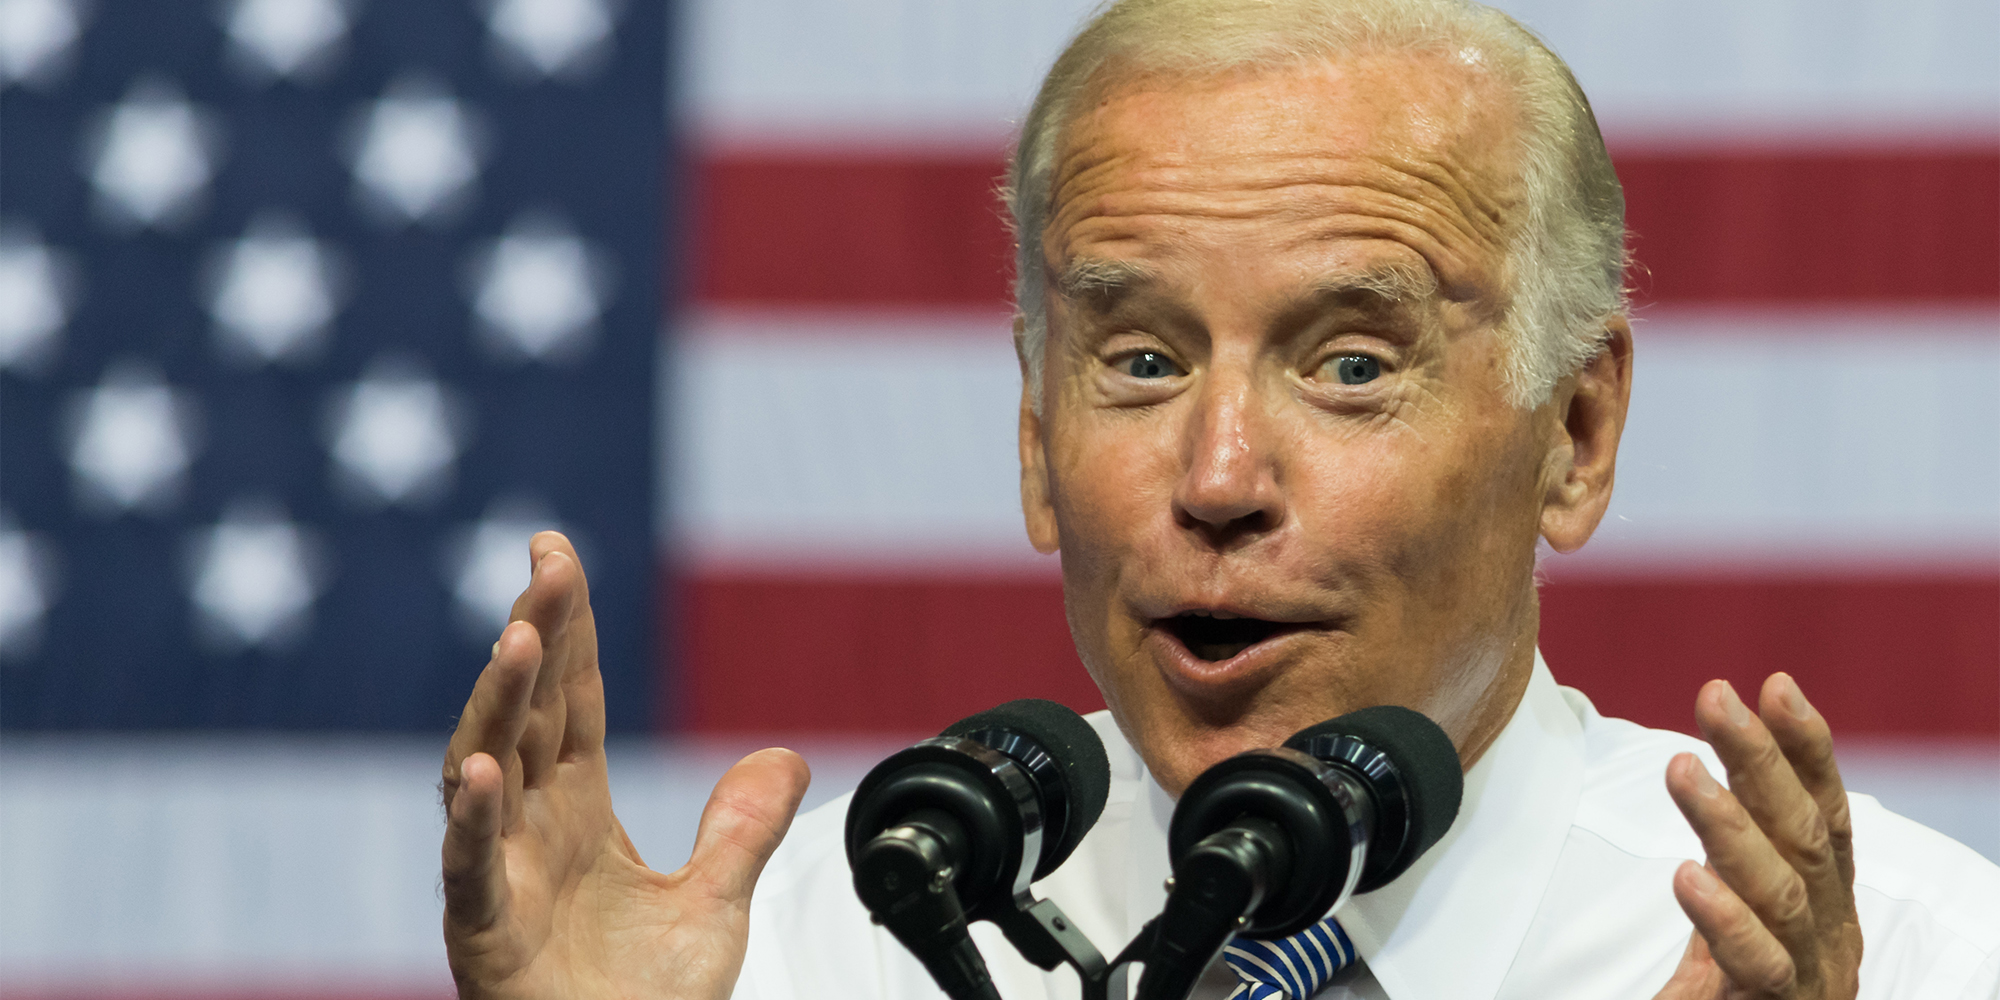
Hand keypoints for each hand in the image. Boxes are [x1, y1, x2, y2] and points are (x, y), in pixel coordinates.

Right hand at [440, 532, 810, 998]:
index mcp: (575, 812)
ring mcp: (499, 876)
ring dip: (499, 703)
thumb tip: (784, 756)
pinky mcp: (484, 934)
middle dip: (537, 634)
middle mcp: (528, 829)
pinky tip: (478, 771)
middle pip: (529, 712)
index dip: (568, 630)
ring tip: (518, 639)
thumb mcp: (715, 904)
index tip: (559, 555)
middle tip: (549, 560)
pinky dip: (469, 821)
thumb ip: (743, 830)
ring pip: (486, 769)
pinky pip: (469, 869)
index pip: (573, 701)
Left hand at [1656, 674, 1860, 998]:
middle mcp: (1832, 936)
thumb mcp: (1728, 920)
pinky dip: (1727, 921)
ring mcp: (1813, 980)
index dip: (1805, 749)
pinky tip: (1689, 878)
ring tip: (1680, 768)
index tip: (1770, 684)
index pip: (1825, 812)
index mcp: (1825, 904)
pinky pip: (1762, 968)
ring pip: (1785, 893)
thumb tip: (1691, 765)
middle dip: (1763, 761)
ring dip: (1732, 824)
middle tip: (1714, 696)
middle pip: (1807, 836)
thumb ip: (1725, 859)